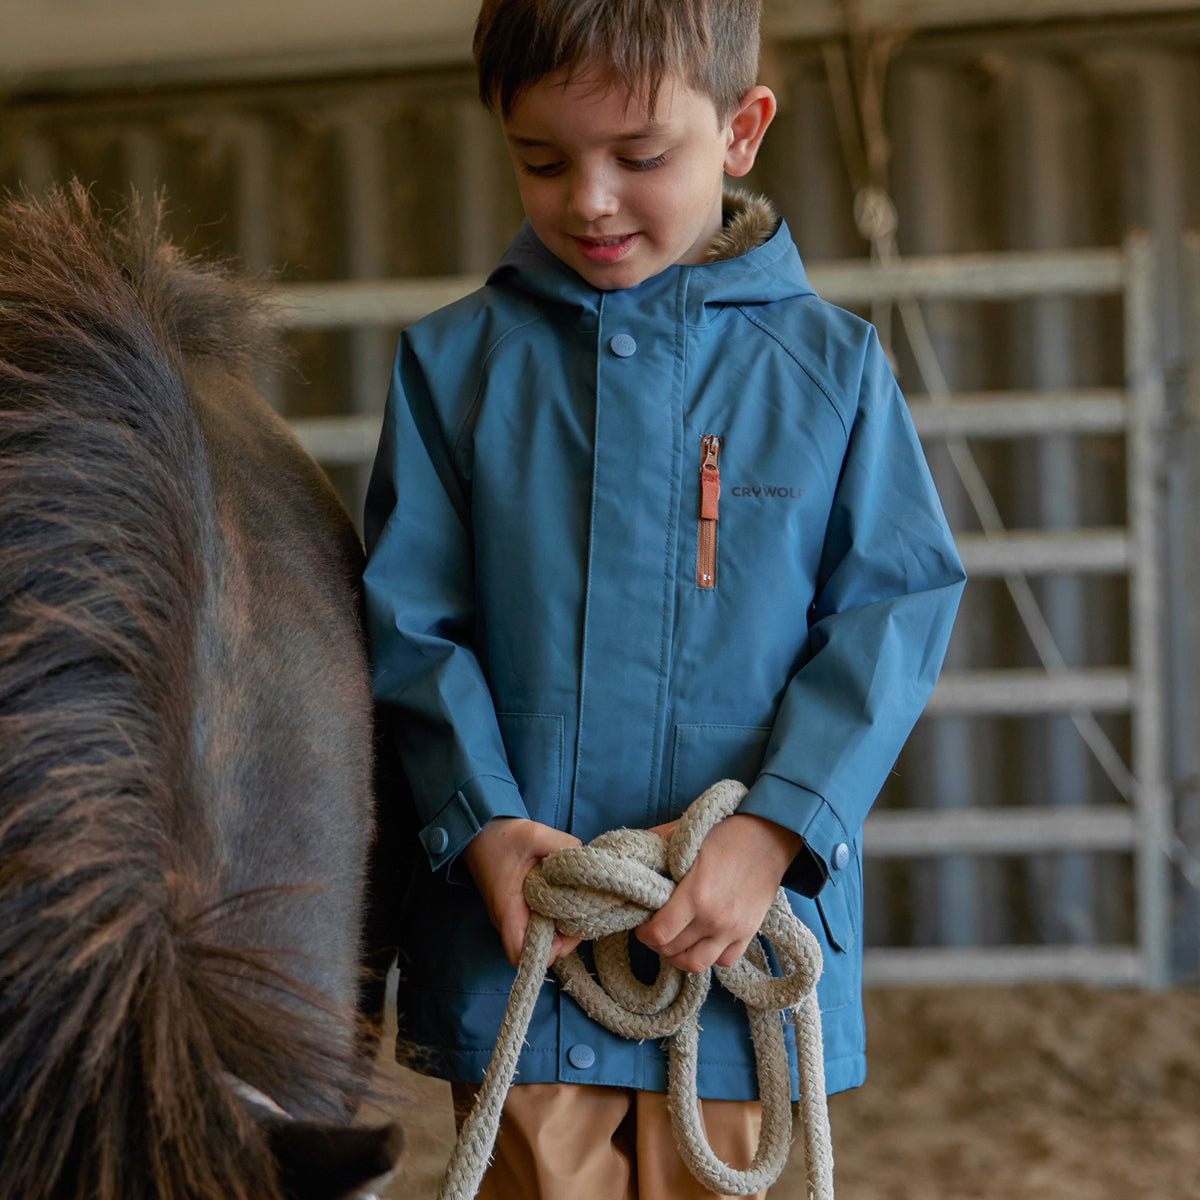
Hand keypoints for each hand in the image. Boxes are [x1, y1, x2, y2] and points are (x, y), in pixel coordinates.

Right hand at [463, 817, 582, 966]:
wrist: (479, 833)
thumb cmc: (501, 837)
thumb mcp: (534, 834)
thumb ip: (562, 844)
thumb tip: (584, 856)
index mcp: (508, 909)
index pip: (520, 954)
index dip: (546, 953)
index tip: (565, 932)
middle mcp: (508, 919)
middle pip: (536, 951)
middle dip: (563, 940)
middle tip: (580, 913)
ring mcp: (512, 916)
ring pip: (539, 938)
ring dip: (559, 928)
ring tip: (575, 903)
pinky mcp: (516, 909)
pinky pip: (537, 925)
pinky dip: (553, 918)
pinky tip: (564, 897)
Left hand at [636, 813, 801, 974]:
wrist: (769, 833)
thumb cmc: (723, 831)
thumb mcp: (684, 834)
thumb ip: (654, 848)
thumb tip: (626, 859)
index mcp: (696, 895)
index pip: (660, 934)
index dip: (644, 933)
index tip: (641, 923)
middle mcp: (715, 918)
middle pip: (673, 951)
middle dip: (656, 943)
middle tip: (653, 929)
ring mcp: (734, 929)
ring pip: (696, 964)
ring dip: (679, 956)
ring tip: (674, 940)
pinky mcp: (749, 932)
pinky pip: (724, 961)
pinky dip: (709, 956)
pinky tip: (701, 939)